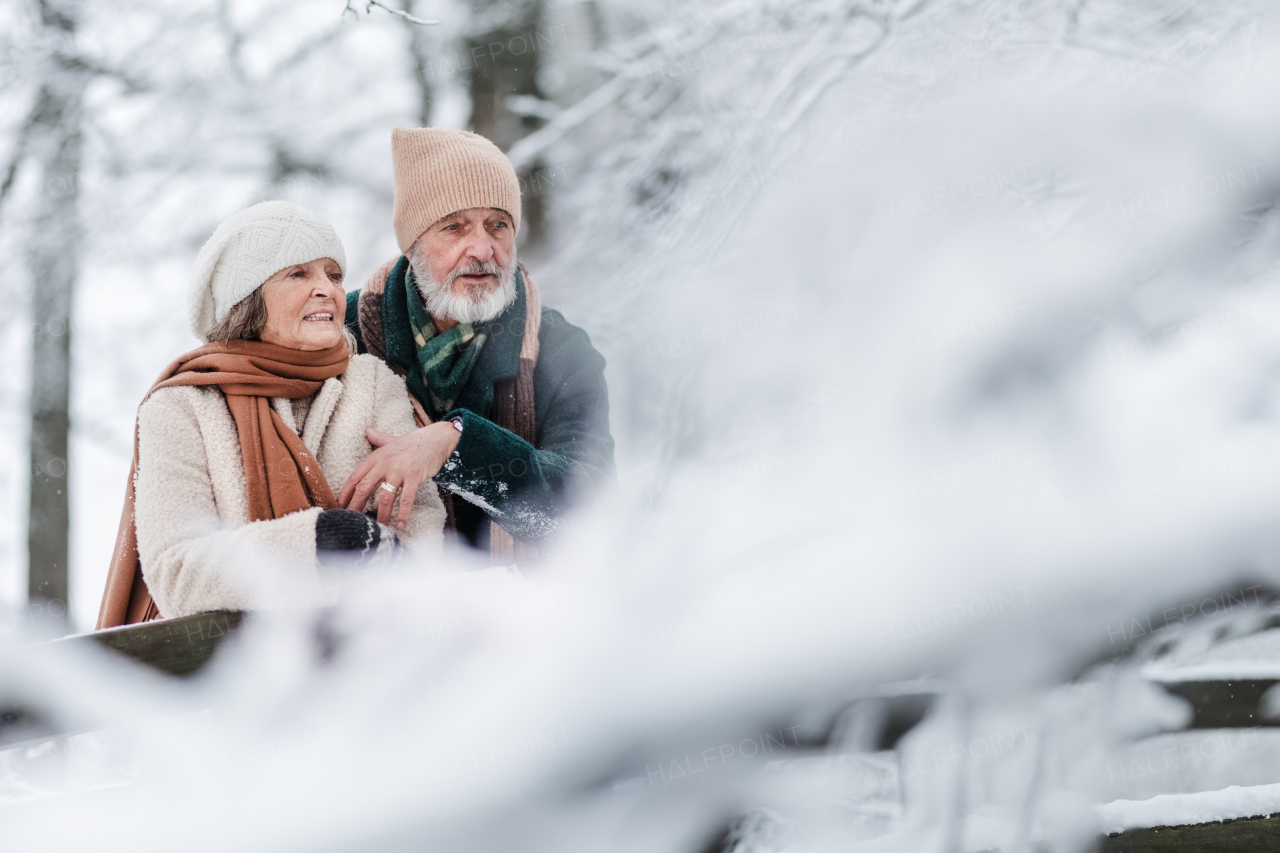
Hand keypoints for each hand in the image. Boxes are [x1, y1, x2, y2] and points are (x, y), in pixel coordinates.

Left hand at [337, 423, 460, 530]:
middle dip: (355, 505)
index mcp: (377, 457)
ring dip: (381, 514)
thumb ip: (378, 438)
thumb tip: (367, 430)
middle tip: (350, 519)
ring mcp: (399, 471)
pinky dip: (403, 513)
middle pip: (364, 488)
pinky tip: (401, 524)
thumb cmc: (414, 442)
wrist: (437, 439)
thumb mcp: (392, 440)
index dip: (345, 492)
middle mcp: (385, 464)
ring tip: (378, 527)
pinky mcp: (414, 477)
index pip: (356, 476)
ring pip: (385, 497)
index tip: (339, 505)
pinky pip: (406, 499)